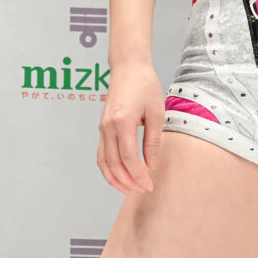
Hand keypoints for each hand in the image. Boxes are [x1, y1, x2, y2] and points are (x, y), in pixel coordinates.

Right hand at [96, 60, 162, 194]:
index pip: (129, 158)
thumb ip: (153, 141)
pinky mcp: (102, 127)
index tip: (149, 185)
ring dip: (115, 178)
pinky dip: (107, 168)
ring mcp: (102, 127)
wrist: (128, 67)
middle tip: (142, 190)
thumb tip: (151, 165)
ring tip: (129, 189)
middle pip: (114, 163)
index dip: (139, 175)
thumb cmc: (145, 85)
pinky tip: (118, 175)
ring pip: (104, 161)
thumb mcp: (156, 112)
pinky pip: (101, 153)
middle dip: (128, 181)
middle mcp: (108, 127)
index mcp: (122, 122)